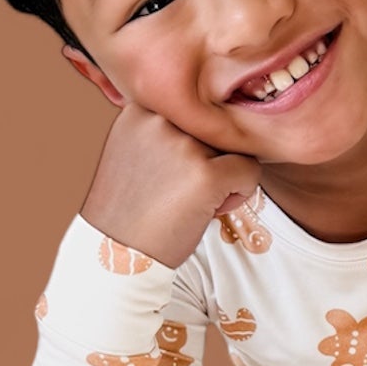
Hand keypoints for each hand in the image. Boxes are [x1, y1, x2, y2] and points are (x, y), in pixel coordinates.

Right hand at [65, 50, 261, 270]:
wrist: (115, 257)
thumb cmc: (130, 208)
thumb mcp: (133, 149)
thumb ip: (162, 126)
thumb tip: (209, 108)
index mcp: (139, 109)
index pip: (195, 109)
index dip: (193, 142)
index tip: (170, 171)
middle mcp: (159, 120)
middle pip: (215, 127)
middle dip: (210, 157)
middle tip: (180, 189)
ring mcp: (182, 145)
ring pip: (235, 146)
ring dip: (224, 174)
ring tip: (191, 200)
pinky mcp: (205, 174)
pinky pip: (251, 170)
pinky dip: (240, 193)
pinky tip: (208, 210)